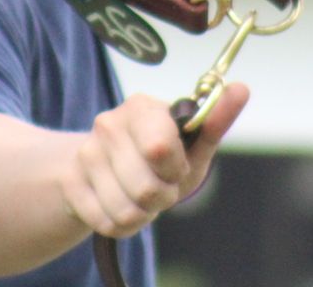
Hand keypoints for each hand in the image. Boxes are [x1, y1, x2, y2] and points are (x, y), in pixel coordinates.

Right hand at [59, 84, 249, 238]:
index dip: (175, 169)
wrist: (103, 169)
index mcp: (140, 107)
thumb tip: (242, 88)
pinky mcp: (70, 183)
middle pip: (147, 190)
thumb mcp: (190, 144)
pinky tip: (118, 204)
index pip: (160, 148)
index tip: (175, 165)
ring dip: (142, 214)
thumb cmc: (159, 157)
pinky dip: (121, 225)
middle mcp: (107, 124)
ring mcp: (85, 153)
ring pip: (127, 211)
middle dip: (161, 197)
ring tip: (139, 196)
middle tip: (159, 185)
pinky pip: (107, 224)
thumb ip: (215, 121)